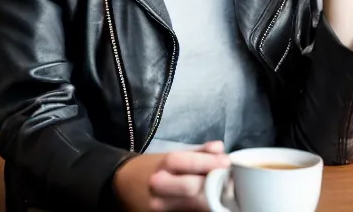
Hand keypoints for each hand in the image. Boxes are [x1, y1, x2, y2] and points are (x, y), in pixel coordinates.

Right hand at [113, 141, 229, 211]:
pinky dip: (200, 209)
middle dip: (212, 184)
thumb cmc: (153, 167)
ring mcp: (158, 208)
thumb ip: (198, 152)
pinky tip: (209, 204)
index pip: (187, 163)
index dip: (208, 162)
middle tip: (228, 180)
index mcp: (162, 166)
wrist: (124, 184)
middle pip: (191, 189)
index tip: (226, 161)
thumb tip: (219, 148)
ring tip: (222, 192)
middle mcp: (158, 188)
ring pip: (191, 206)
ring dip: (210, 200)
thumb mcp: (172, 155)